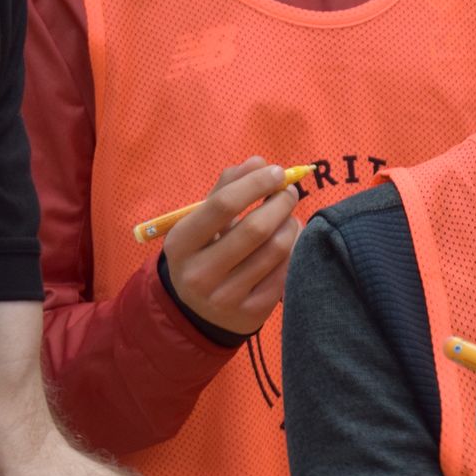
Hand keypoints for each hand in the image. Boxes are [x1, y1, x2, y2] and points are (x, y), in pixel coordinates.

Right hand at [162, 158, 301, 335]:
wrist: (199, 312)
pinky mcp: (251, 312)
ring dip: (291, 225)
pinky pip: (285, 272)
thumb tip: (258, 162)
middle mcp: (199, 274)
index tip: (276, 171)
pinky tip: (291, 240)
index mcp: (181, 244)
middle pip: (255, 229)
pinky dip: (294, 249)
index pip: (223, 205)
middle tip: (290, 192)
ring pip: (275, 250)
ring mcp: (226, 297)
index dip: (255, 183)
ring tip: (290, 216)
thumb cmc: (204, 252)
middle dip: (280, 203)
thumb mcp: (202, 222)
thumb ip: (226, 188)